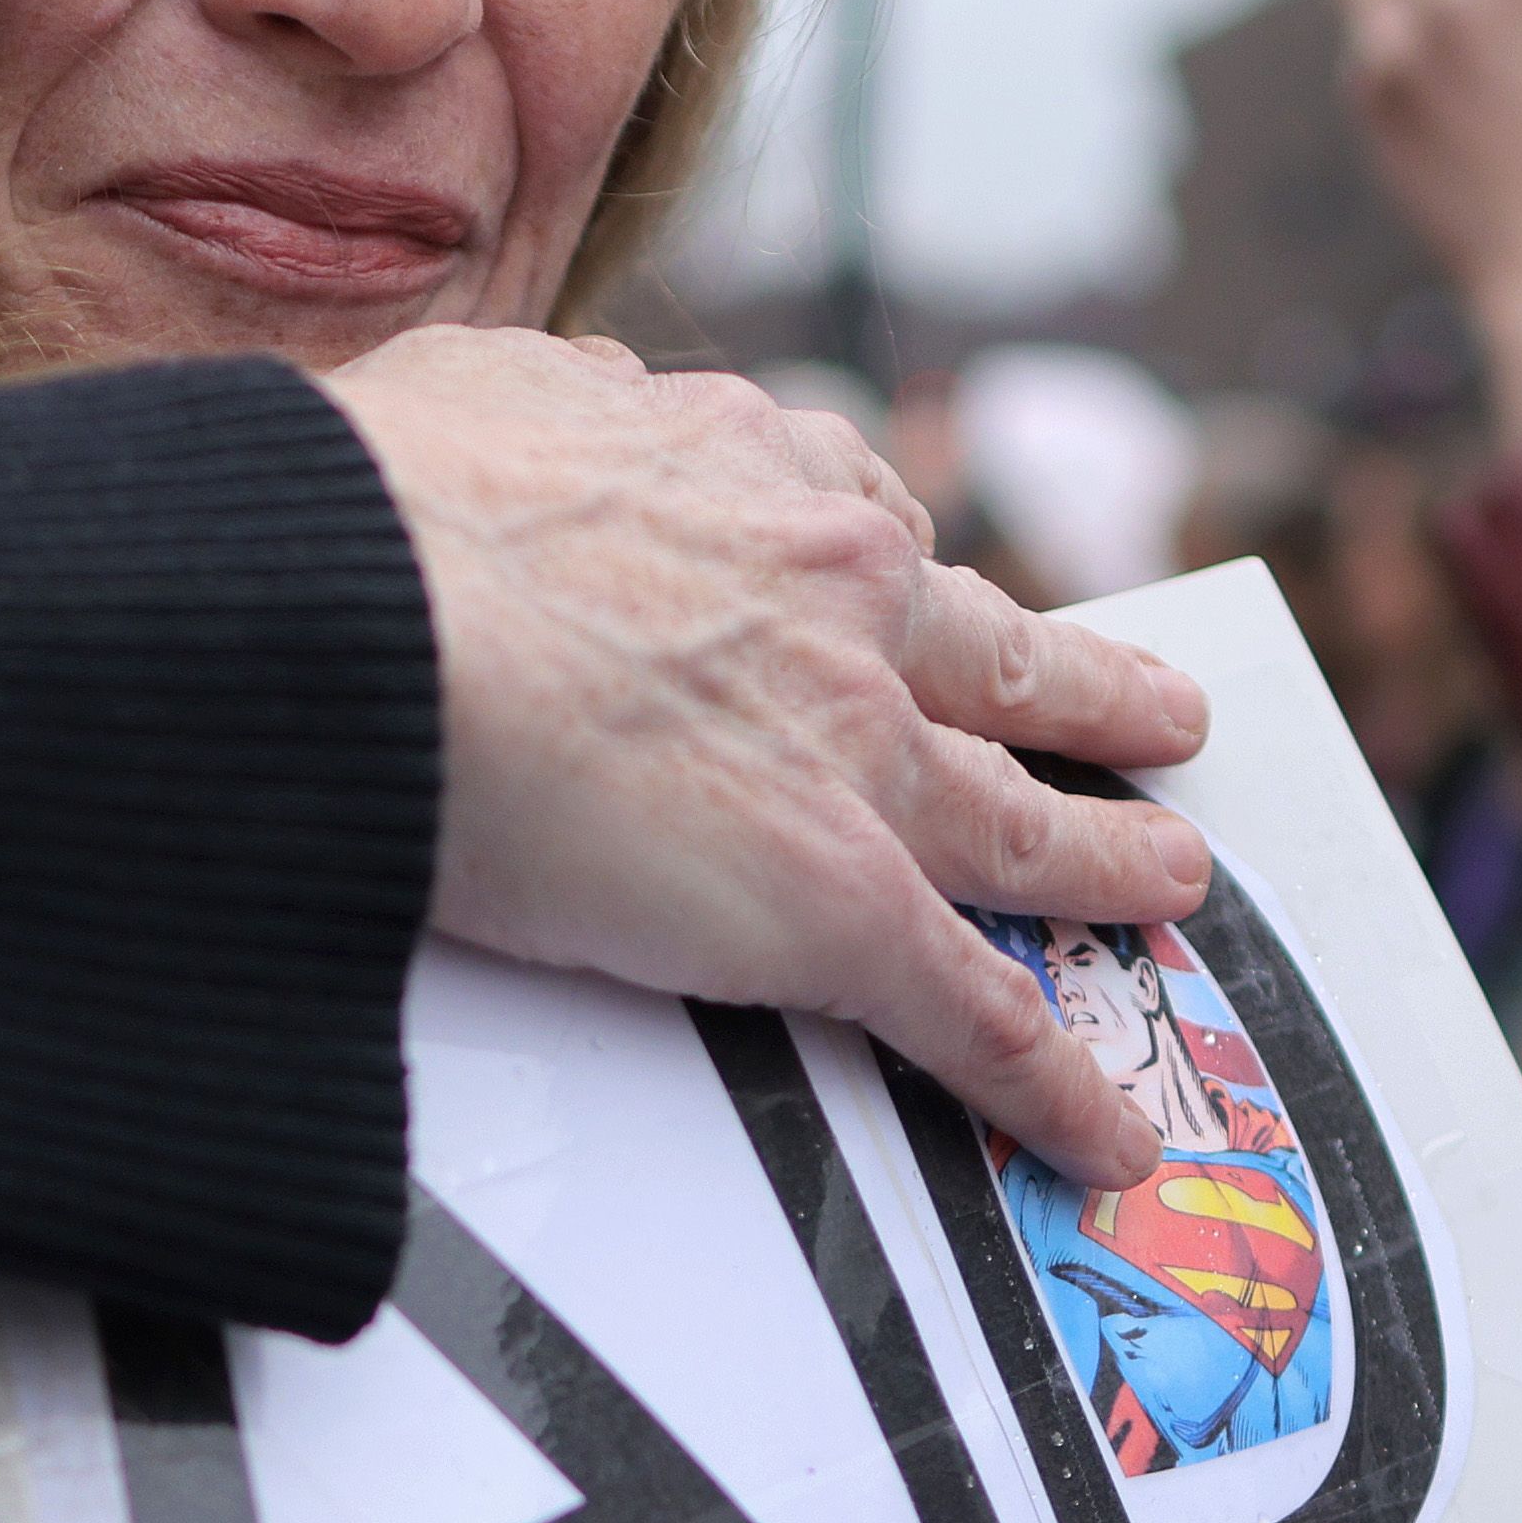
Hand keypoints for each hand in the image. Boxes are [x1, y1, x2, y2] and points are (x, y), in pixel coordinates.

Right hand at [331, 326, 1219, 1185]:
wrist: (351, 616)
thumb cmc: (368, 517)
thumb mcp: (485, 392)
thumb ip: (559, 407)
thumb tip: (573, 404)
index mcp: (751, 477)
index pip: (867, 534)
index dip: (913, 581)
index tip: (939, 596)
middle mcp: (838, 600)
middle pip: (1000, 660)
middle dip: (1089, 691)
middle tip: (1162, 716)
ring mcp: (855, 754)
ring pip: (1023, 826)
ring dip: (1109, 864)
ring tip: (1170, 879)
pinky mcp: (837, 902)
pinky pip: (974, 1012)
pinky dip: (1051, 1084)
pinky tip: (1098, 1131)